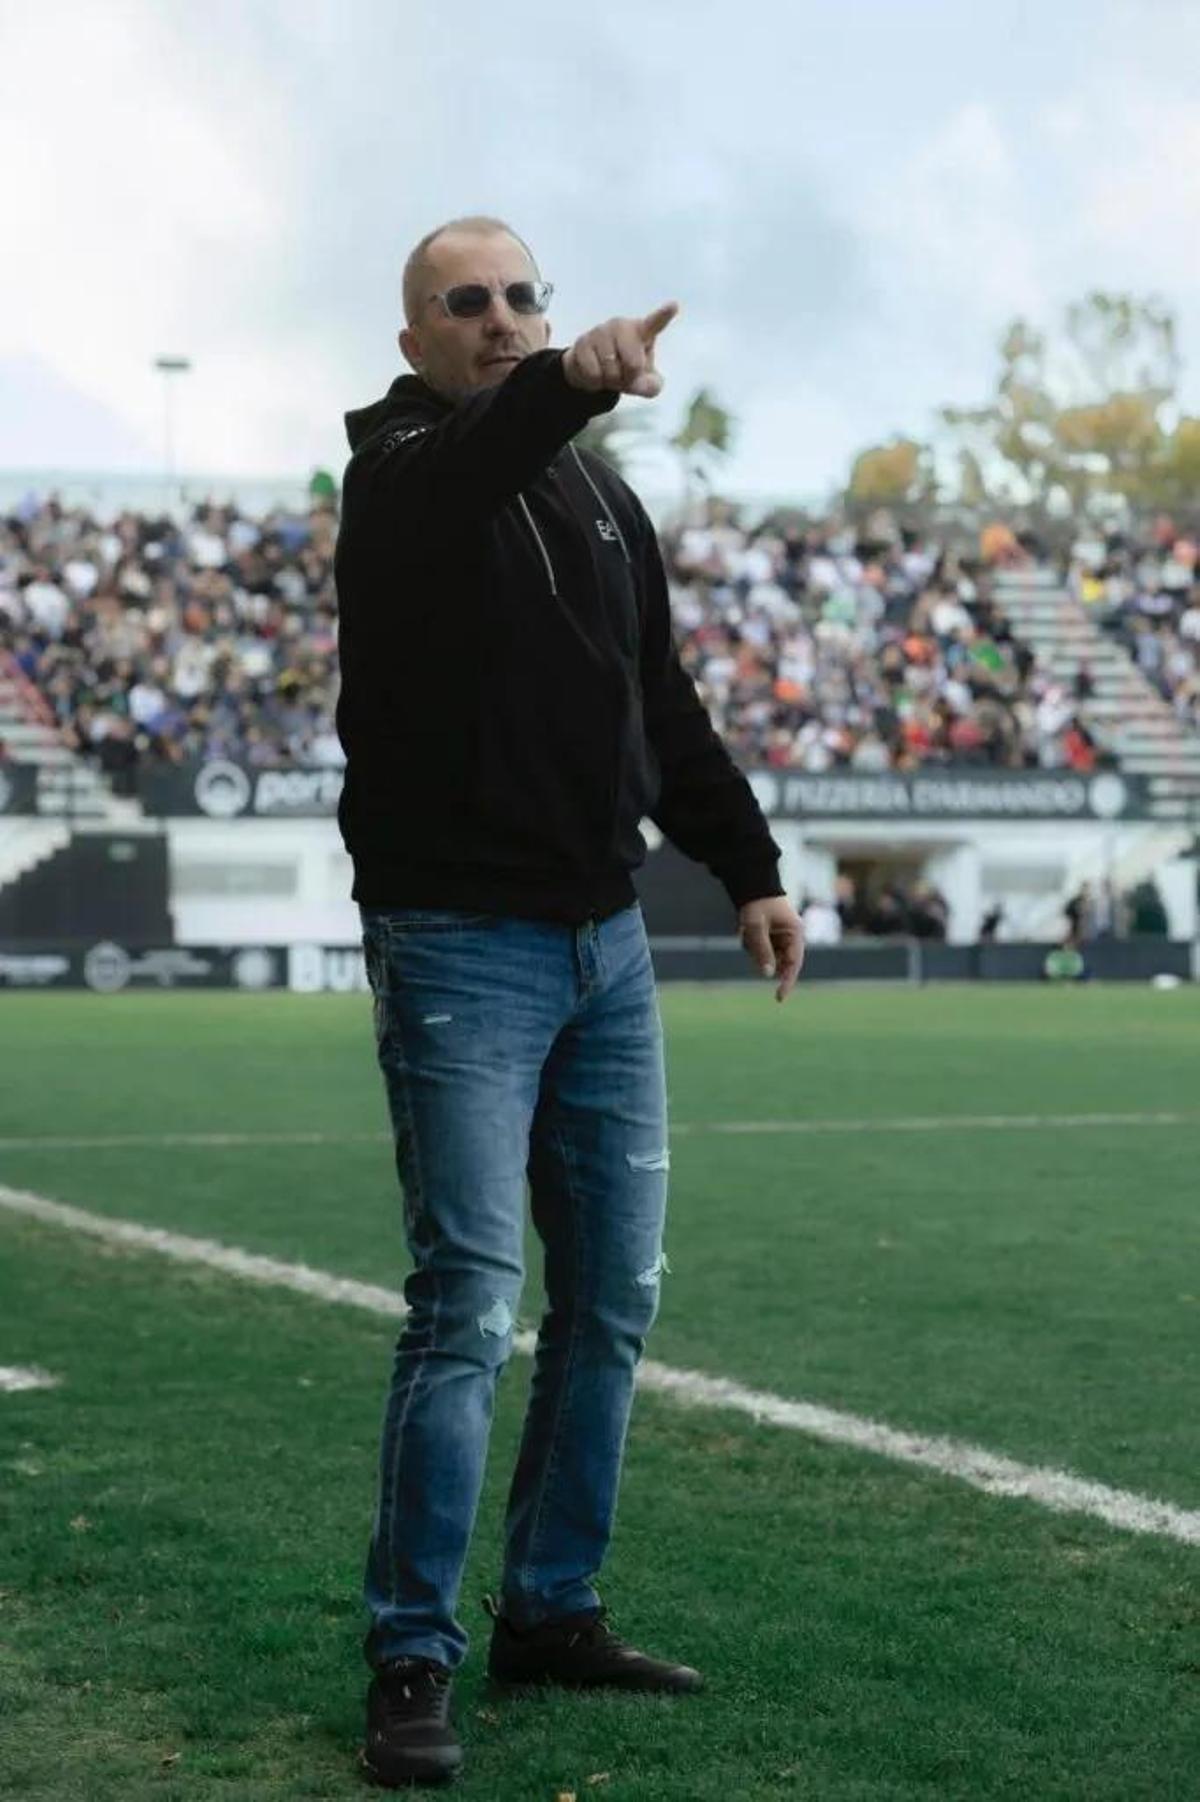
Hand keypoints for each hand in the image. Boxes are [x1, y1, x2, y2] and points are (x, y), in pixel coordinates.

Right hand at [562, 301, 678, 397]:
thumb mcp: (644, 383)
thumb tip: (642, 382)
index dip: (663, 315)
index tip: (674, 306)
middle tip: (624, 373)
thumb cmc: (626, 369)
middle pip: (633, 363)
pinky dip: (595, 381)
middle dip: (629, 376)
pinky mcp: (582, 342)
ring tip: (608, 372)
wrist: (594, 371)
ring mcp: (600, 331)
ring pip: (611, 369)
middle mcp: (621, 326)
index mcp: (641, 331)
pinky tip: (595, 372)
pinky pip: (593, 372)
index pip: (654, 323)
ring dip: (611, 380)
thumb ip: (651, 385)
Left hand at [737, 896, 804, 1002]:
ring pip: (768, 957)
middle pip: (779, 962)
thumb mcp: (756, 927)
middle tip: (750, 939)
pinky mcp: (772, 937)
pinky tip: (746, 930)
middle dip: (762, 957)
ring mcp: (782, 937)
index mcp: (794, 933)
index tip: (778, 997)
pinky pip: (761, 950)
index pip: (794, 963)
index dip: (787, 981)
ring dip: (754, 950)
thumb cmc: (756, 904)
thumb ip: (762, 950)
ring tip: (746, 930)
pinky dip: (751, 945)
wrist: (752, 886)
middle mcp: (792, 937)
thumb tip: (768, 974)